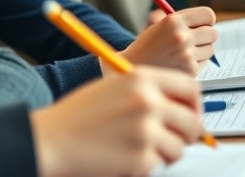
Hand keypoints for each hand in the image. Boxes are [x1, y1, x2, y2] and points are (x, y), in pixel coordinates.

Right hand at [31, 67, 202, 176]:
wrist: (50, 141)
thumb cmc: (77, 117)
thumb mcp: (114, 89)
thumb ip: (148, 93)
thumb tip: (181, 108)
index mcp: (142, 78)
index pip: (191, 88)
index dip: (194, 105)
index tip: (189, 115)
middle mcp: (148, 101)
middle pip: (193, 120)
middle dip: (186, 134)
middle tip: (171, 140)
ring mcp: (146, 130)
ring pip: (178, 147)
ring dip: (164, 153)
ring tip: (138, 149)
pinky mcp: (141, 157)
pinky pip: (158, 164)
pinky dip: (145, 166)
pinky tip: (122, 158)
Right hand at [120, 6, 217, 74]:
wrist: (129, 71)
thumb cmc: (144, 49)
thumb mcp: (155, 27)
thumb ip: (175, 19)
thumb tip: (196, 16)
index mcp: (173, 20)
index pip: (208, 15)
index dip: (207, 20)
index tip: (202, 25)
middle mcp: (181, 36)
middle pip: (213, 33)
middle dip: (206, 37)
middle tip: (194, 41)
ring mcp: (187, 54)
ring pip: (210, 49)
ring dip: (201, 51)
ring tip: (184, 54)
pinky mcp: (190, 71)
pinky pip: (204, 63)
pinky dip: (196, 64)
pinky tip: (181, 65)